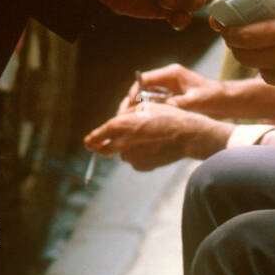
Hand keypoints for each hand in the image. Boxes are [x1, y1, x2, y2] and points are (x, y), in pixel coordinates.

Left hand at [84, 102, 231, 170]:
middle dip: (103, 147)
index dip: (92, 139)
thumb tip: (116, 122)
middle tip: (105, 145)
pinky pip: (137, 161)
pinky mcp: (142, 166)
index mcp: (120, 125)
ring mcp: (131, 156)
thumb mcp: (145, 108)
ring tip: (148, 140)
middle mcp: (122, 142)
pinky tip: (155, 148)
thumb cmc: (167, 116)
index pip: (97, 135)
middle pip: (104, 149)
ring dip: (128, 149)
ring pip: (124, 154)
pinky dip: (141, 156)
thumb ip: (126, 116)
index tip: (87, 142)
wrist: (187, 135)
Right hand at [117, 63, 228, 116]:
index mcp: (172, 74)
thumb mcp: (194, 102)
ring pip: (146, 98)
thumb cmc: (213, 98)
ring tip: (128, 123)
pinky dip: (148, 114)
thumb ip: (177, 104)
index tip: (129, 105)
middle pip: (142, 89)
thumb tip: (158, 110)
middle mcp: (168, 80)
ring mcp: (169, 90)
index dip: (134, 92)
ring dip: (138, 110)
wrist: (226, 102)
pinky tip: (142, 126)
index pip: (145, 79)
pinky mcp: (172, 99)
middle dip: (131, 103)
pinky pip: (155, 106)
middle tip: (122, 117)